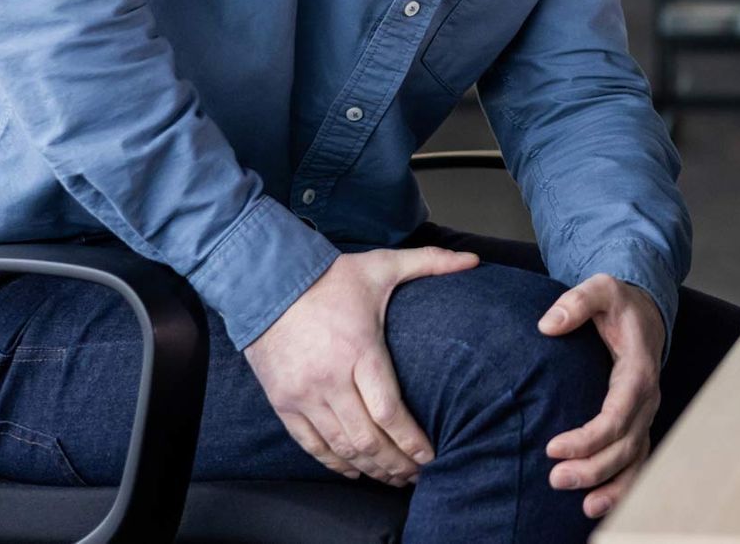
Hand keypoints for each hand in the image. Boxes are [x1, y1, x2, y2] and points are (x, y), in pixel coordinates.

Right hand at [245, 247, 477, 484]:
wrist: (265, 280)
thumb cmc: (329, 277)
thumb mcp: (381, 265)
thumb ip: (430, 262)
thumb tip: (474, 260)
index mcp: (359, 350)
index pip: (390, 412)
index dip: (412, 442)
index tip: (432, 456)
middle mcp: (330, 379)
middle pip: (368, 439)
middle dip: (397, 464)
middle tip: (418, 475)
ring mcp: (303, 395)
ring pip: (341, 447)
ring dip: (370, 469)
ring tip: (394, 478)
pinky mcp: (282, 402)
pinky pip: (310, 445)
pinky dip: (334, 463)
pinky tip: (355, 471)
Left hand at [538, 274, 665, 518]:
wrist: (645, 310)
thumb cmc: (619, 302)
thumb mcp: (600, 288)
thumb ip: (576, 302)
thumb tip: (547, 325)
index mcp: (638, 371)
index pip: (616, 415)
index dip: (588, 437)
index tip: (551, 447)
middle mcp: (647, 399)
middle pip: (624, 446)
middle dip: (593, 468)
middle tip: (555, 479)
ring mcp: (645, 414)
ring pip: (634, 460)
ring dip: (610, 486)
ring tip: (582, 508)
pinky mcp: (638, 422)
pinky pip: (635, 461)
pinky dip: (622, 487)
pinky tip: (597, 505)